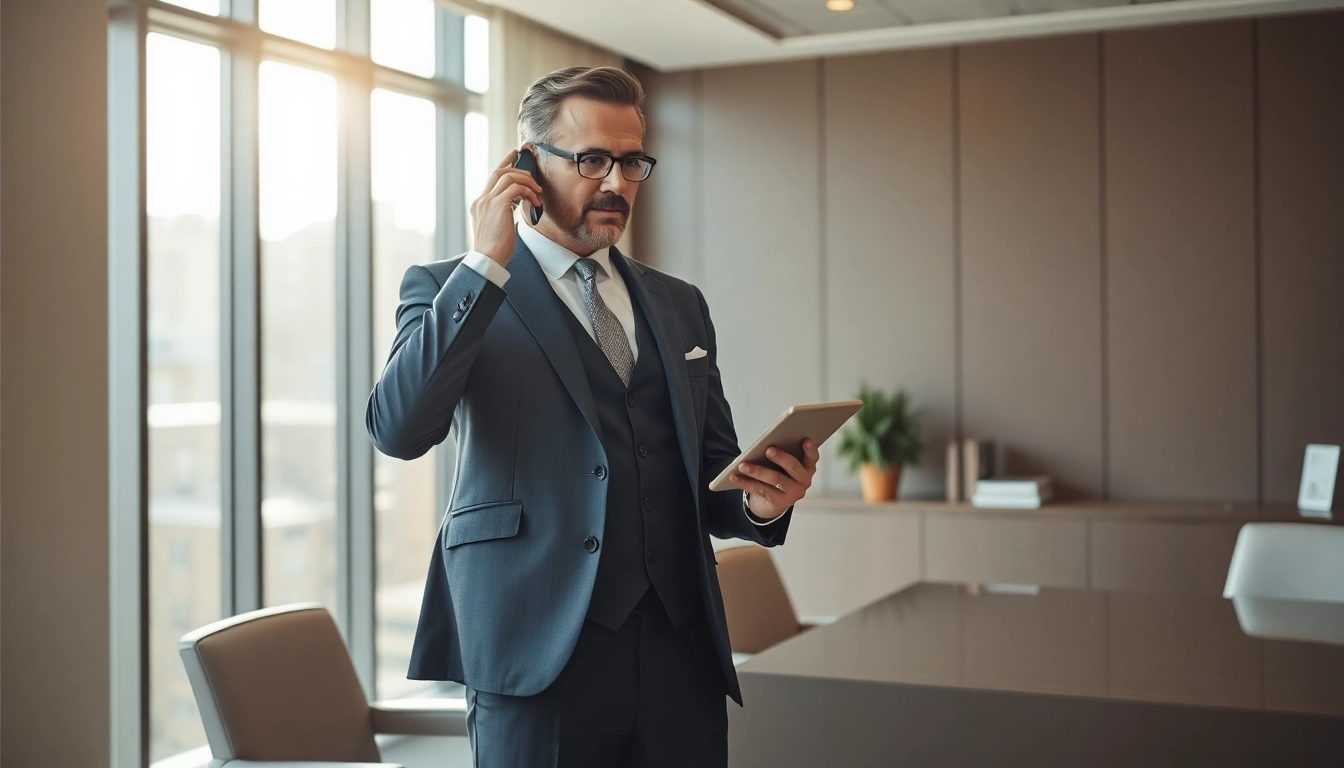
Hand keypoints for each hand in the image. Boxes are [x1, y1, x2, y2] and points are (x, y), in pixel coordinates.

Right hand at [469, 149, 542, 266]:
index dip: (503, 164)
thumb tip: (515, 204)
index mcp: (479, 204)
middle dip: (517, 166)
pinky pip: (516, 188)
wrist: (488, 260)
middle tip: (532, 169)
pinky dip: (528, 192)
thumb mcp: (497, 226)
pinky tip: (535, 202)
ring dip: (527, 181)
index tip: (513, 155)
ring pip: (509, 177)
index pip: (492, 178)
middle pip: (499, 172)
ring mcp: (488, 201)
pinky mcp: (498, 205)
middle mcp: (481, 200)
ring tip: (537, 193)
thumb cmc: (495, 249)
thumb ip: (502, 212)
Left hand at [727, 439, 819, 519]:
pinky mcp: (778, 502)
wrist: (773, 501)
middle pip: (793, 467)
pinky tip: (734, 476)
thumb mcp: (783, 464)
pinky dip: (745, 482)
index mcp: (807, 467)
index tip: (804, 440)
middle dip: (780, 457)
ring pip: (775, 479)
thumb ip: (782, 453)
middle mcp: (803, 481)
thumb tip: (766, 443)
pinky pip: (760, 489)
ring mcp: (792, 493)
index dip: (810, 449)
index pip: (812, 457)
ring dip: (757, 471)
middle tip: (768, 449)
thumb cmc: (779, 472)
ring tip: (742, 465)